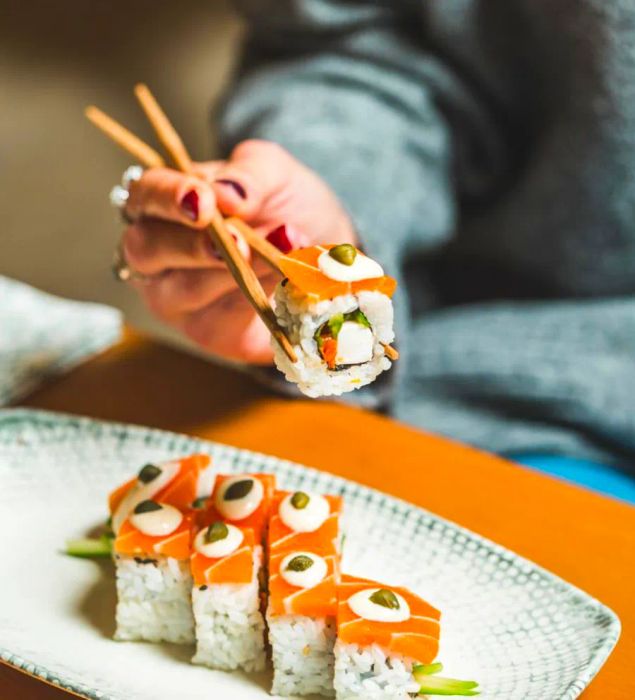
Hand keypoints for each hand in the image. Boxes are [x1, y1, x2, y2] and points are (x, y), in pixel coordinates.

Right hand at [122, 140, 355, 363]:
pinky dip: (255, 299)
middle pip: (144, 248)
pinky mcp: (208, 331)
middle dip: (190, 243)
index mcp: (163, 203)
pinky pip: (221, 321)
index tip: (204, 200)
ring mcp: (176, 297)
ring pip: (185, 288)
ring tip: (281, 255)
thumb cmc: (284, 206)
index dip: (167, 196)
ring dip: (235, 270)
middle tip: (237, 238)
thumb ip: (250, 176)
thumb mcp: (275, 175)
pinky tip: (284, 283)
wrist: (324, 256)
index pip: (143, 194)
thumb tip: (226, 194)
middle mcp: (157, 253)